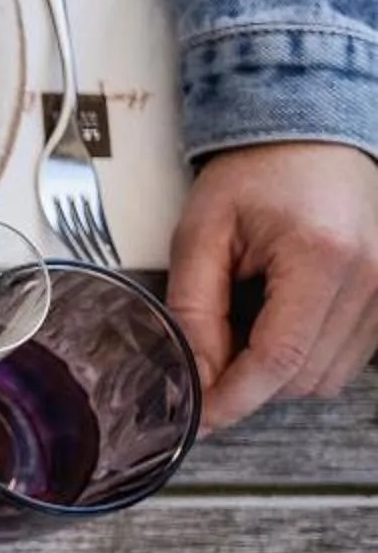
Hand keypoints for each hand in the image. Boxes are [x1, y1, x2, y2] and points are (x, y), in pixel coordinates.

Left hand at [164, 141, 377, 430]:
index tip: (197, 416)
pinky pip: (344, 358)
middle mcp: (370, 275)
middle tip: (209, 358)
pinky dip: (304, 358)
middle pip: (303, 377)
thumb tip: (195, 376)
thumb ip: (193, 310)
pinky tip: (277, 325)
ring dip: (278, 374)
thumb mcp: (201, 234)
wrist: (309, 136)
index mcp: (322, 256)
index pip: (279, 359)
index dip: (233, 398)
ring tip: (245, 329)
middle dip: (249, 385)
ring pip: (325, 377)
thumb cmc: (255, 175)